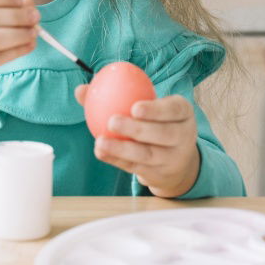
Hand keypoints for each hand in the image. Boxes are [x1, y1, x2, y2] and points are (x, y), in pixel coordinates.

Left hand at [75, 85, 200, 197]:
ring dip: (122, 149)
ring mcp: (173, 158)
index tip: (134, 107)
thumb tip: (81, 90)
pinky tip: (101, 152)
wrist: (175, 159)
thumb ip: (117, 94)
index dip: (156, 109)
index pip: (175, 109)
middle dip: (137, 129)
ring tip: (100, 141)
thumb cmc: (154, 121)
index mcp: (183, 113)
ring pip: (148, 155)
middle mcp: (183, 136)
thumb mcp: (147, 106)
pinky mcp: (159, 174)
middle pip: (163, 134)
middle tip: (112, 121)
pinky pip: (137, 167)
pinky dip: (117, 160)